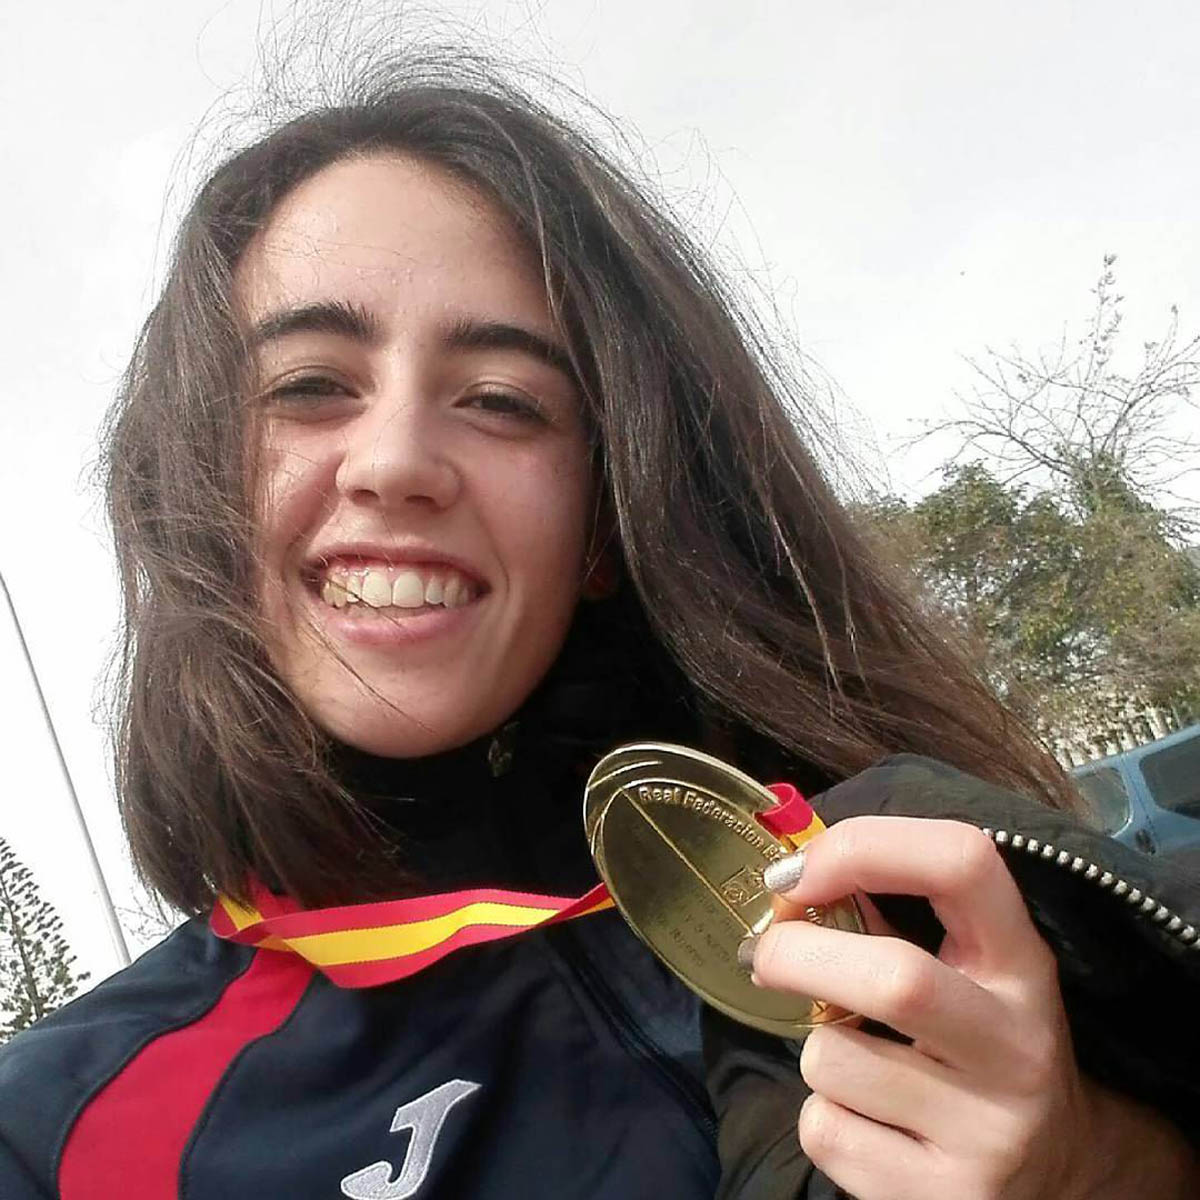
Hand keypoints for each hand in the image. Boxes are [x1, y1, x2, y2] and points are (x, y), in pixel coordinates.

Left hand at [745, 816, 1195, 1199]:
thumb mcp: (966, 969)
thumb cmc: (977, 1042)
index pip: (963, 862)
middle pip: (893, 979)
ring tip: (858, 1062)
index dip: (865, 846)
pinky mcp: (948, 1199)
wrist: (1059, 1178)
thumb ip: (890, 914)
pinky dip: (822, 1116)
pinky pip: (826, 1131)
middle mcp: (1017, 1046)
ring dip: (815, 1049)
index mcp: (1020, 964)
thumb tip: (791, 876)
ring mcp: (989, 1132)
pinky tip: (871, 1123)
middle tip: (767, 954)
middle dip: (799, 953)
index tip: (800, 873)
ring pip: (834, 1061)